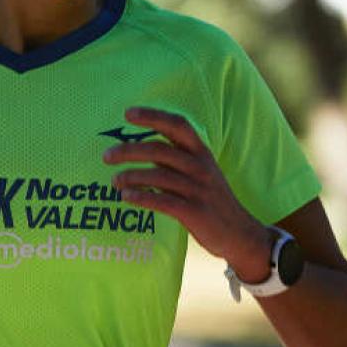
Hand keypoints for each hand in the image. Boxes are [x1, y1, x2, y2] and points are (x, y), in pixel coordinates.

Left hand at [103, 106, 273, 280]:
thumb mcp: (199, 172)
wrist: (240, 232)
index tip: (127, 113)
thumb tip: (137, 149)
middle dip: (129, 150)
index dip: (152, 116)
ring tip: (114, 180)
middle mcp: (200, 166)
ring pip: (158, 175)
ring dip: (131, 175)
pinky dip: (142, 197)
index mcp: (201, 152)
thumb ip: (173, 159)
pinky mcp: (195, 212)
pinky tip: (126, 196)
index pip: (177, 125)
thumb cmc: (211, 199)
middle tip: (107, 156)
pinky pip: (163, 201)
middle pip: (159, 149)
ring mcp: (198, 189)